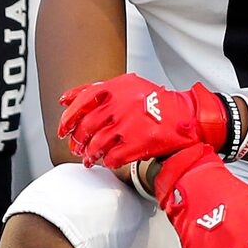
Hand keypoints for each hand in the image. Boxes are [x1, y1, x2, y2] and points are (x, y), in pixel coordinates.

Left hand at [57, 74, 226, 168]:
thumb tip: (68, 99)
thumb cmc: (156, 102)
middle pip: (87, 125)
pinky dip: (107, 161)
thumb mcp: (129, 85)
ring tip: (89, 158)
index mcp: (117, 88)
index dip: (68, 116)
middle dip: (78, 140)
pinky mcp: (139, 143)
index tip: (62, 128)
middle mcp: (121, 105)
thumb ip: (101, 90)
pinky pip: (114, 157)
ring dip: (90, 154)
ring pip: (97, 144)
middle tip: (76, 146)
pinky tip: (108, 161)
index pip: (83, 99)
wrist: (185, 116)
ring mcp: (129, 125)